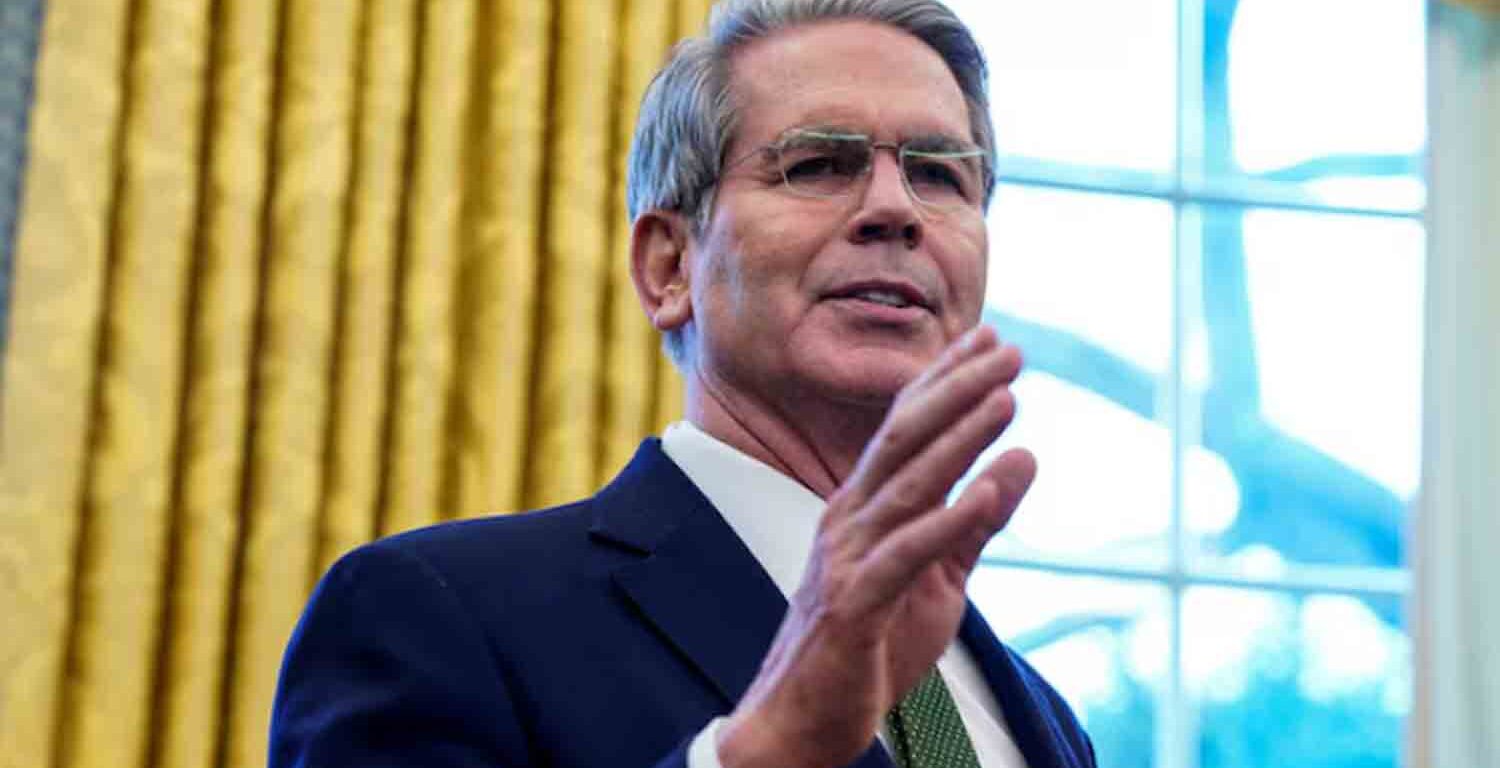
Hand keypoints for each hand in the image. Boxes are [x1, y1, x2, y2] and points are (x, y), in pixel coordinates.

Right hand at [717, 325, 1035, 767]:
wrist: (804, 719)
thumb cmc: (871, 645)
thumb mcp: (939, 576)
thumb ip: (977, 522)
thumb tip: (1025, 459)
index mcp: (863, 506)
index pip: (905, 427)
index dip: (947, 380)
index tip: (991, 339)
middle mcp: (849, 518)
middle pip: (904, 438)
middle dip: (958, 389)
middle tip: (1009, 349)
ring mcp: (847, 558)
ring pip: (908, 484)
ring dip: (960, 439)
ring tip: (1006, 399)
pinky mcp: (854, 604)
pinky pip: (907, 555)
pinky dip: (950, 520)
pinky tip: (991, 490)